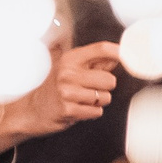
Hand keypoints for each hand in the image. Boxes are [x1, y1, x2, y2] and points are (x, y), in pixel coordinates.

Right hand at [0, 41, 121, 150]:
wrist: (30, 110)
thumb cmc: (54, 88)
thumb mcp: (69, 69)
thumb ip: (93, 62)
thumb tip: (119, 55)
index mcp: (69, 59)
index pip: (101, 49)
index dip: (120, 52)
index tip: (131, 56)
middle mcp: (67, 73)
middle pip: (110, 79)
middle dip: (105, 88)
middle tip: (89, 90)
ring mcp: (67, 92)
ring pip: (105, 98)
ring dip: (97, 102)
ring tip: (80, 100)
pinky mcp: (67, 110)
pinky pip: (96, 112)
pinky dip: (91, 113)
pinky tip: (77, 110)